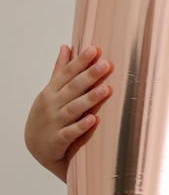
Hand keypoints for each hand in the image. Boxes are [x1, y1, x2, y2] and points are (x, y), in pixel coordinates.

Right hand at [24, 45, 112, 181]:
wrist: (36, 147)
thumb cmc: (48, 115)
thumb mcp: (51, 91)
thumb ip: (61, 70)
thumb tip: (66, 47)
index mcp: (52, 91)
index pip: (67, 73)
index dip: (80, 62)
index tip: (94, 49)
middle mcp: (53, 105)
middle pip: (73, 88)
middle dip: (89, 76)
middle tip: (106, 64)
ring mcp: (55, 123)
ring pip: (73, 109)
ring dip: (90, 99)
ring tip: (107, 89)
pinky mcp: (58, 141)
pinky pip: (71, 133)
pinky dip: (82, 127)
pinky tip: (94, 119)